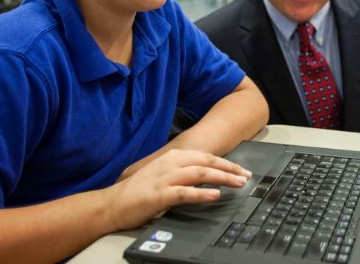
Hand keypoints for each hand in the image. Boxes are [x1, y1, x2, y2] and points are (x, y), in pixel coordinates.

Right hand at [104, 149, 250, 230]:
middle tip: (246, 176)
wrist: (113, 203)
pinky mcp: (159, 194)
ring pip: (200, 173)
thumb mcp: (164, 173)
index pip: (207, 156)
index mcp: (173, 156)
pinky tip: (215, 195)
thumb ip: (184, 171)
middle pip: (207, 162)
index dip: (227, 163)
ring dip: (222, 178)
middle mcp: (171, 163)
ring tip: (238, 183)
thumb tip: (208, 174)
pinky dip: (202, 193)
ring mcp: (165, 177)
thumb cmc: (140, 190)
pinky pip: (185, 192)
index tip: (243, 170)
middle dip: (230, 169)